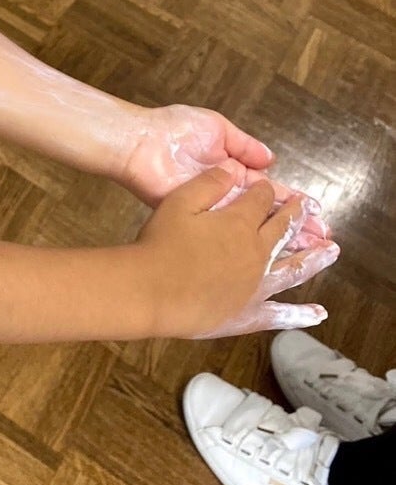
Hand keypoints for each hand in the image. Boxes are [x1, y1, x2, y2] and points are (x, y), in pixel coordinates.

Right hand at [135, 170, 337, 338]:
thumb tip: (233, 169)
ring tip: (332, 250)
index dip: (264, 191)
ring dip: (314, 258)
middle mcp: (256, 252)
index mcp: (239, 222)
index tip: (268, 186)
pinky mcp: (249, 314)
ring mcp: (257, 286)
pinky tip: (319, 313)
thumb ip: (209, 184)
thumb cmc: (161, 243)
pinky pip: (281, 315)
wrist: (152, 291)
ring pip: (294, 269)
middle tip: (312, 209)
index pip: (260, 200)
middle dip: (298, 217)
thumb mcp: (178, 202)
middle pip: (283, 230)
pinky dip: (301, 315)